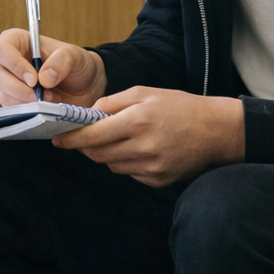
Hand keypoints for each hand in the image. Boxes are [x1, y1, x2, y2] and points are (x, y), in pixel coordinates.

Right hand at [0, 28, 107, 107]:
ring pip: (4, 95)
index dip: (16, 65)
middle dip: (20, 90)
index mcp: (16, 41)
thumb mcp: (74, 56)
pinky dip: (28, 111)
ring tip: (50, 98)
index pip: (3, 49)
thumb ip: (61, 61)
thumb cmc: (75, 64)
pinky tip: (44, 107)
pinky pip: (11, 109)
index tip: (34, 80)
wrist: (82, 86)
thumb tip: (43, 79)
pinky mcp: (11, 100)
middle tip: (42, 96)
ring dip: (27, 102)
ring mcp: (6, 82)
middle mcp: (5, 61)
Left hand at [53, 87, 244, 186]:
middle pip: (97, 154)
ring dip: (107, 153)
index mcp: (138, 121)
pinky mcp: (158, 180)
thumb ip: (111, 103)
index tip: (57, 138)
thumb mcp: (144, 93)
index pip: (92, 136)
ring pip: (111, 165)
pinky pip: (129, 173)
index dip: (70, 139)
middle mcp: (143, 147)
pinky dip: (126, 162)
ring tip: (123, 138)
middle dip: (87, 145)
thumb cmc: (179, 106)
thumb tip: (87, 115)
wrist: (216, 131)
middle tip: (87, 135)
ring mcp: (151, 167)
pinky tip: (140, 149)